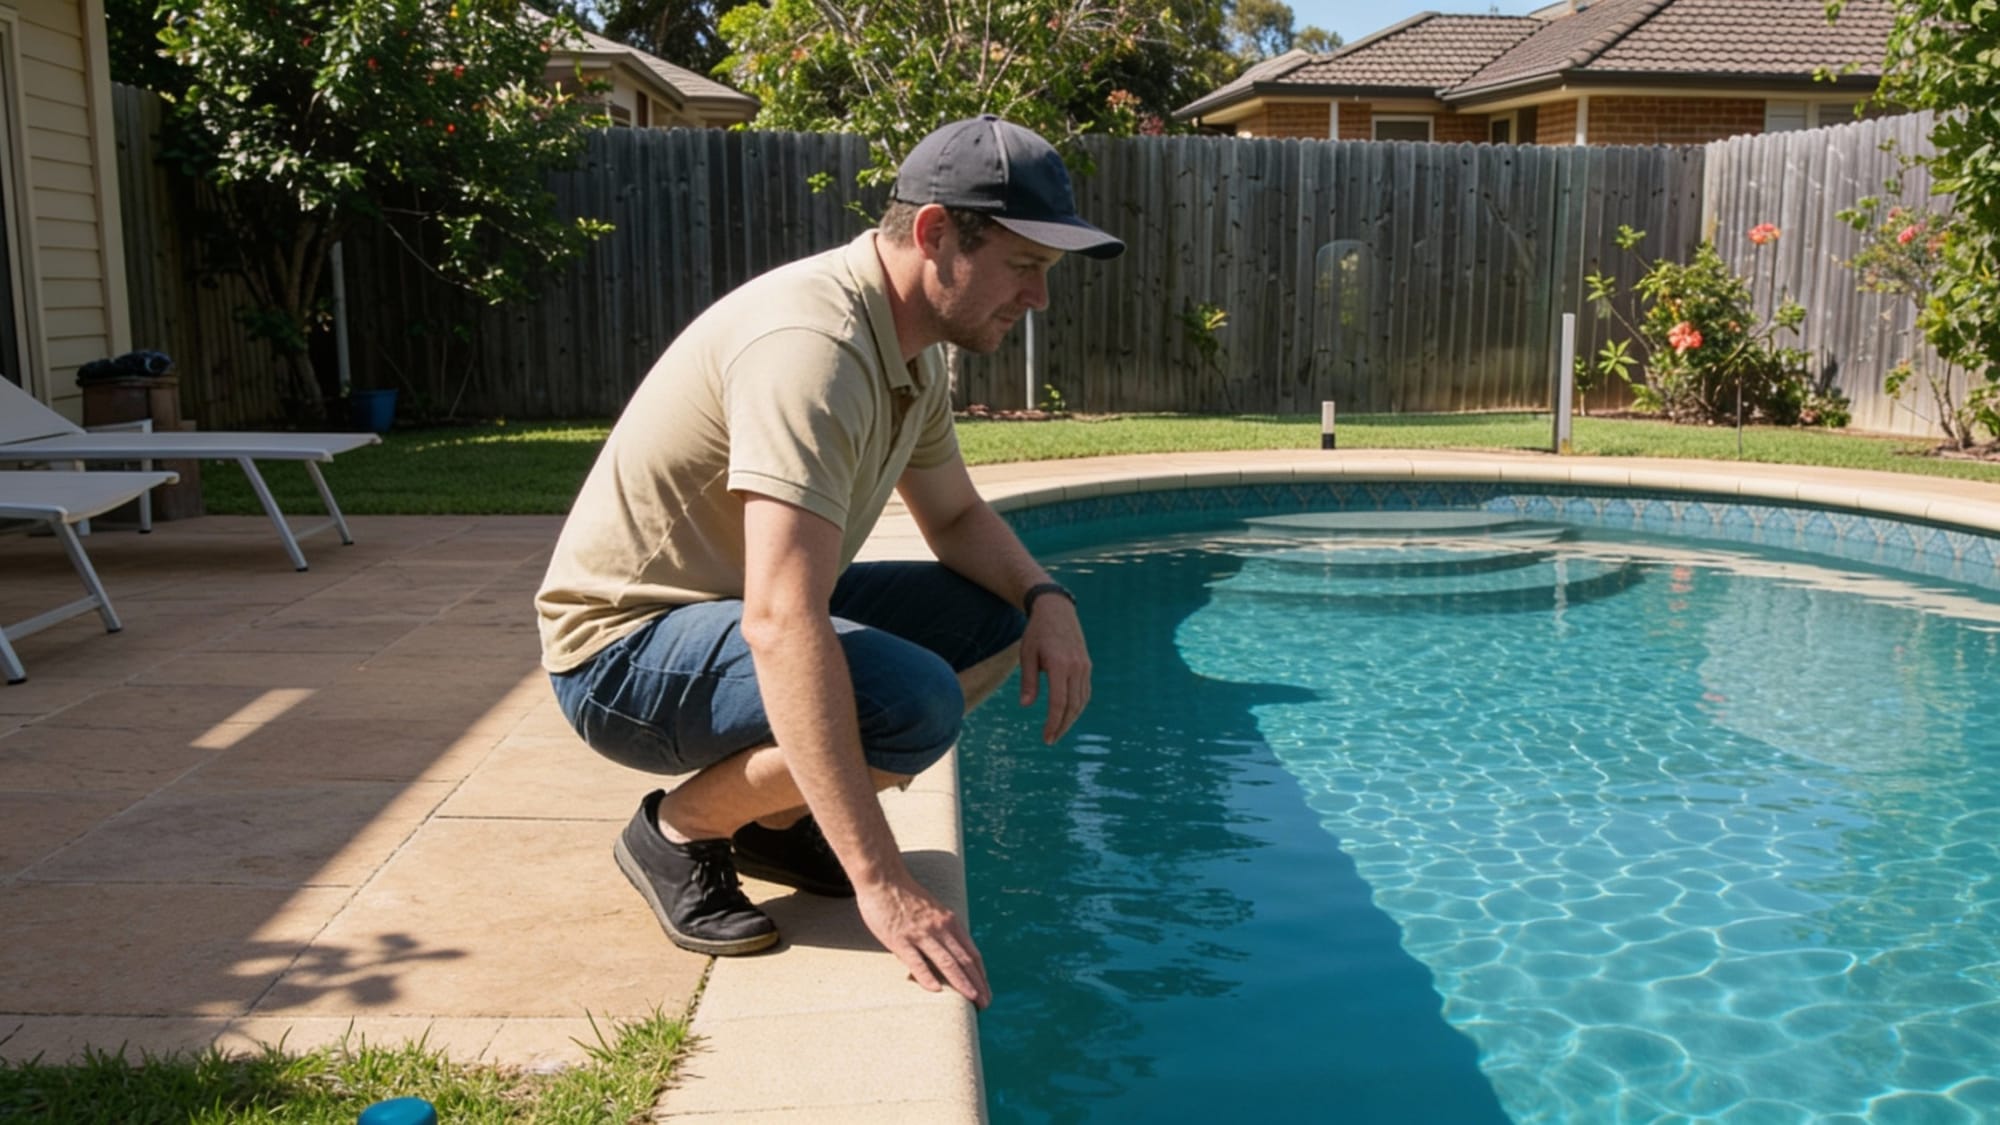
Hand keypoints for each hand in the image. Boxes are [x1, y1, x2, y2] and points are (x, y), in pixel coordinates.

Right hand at [856, 876, 990, 1008]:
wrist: (883, 878)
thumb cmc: (906, 895)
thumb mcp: (933, 909)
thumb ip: (943, 927)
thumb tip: (952, 949)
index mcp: (949, 921)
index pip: (971, 952)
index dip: (980, 973)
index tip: (986, 989)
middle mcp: (939, 928)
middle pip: (964, 960)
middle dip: (977, 983)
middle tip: (986, 1003)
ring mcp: (920, 934)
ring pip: (947, 962)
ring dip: (962, 982)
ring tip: (973, 998)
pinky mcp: (900, 939)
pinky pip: (916, 961)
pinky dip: (927, 976)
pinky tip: (936, 990)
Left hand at [1019, 598, 1090, 743]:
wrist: (1056, 610)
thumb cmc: (1037, 632)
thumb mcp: (1027, 655)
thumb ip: (1028, 681)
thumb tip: (1026, 705)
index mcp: (1060, 665)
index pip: (1058, 703)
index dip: (1053, 723)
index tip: (1046, 738)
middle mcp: (1076, 667)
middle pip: (1073, 706)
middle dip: (1062, 726)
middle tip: (1051, 739)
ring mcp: (1084, 666)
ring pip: (1081, 701)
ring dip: (1071, 719)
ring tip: (1058, 730)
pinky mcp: (1087, 665)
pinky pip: (1084, 692)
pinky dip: (1077, 706)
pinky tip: (1068, 714)